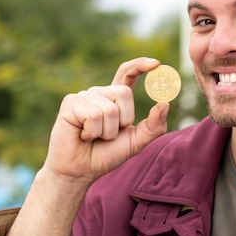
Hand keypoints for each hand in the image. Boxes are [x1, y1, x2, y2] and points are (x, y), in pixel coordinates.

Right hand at [44, 58, 169, 186]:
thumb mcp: (136, 142)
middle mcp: (100, 93)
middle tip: (107, 135)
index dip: (140, 65)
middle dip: (122, 120)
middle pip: (123, 93)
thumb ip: (153, 126)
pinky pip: (93, 115)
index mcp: (115, 99)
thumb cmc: (105, 155)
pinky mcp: (71, 103)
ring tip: (93, 137)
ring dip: (106, 131)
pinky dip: (92, 132)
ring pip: (109, 109)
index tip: (156, 64)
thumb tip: (165, 104)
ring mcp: (84, 96)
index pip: (128, 74)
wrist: (80, 171)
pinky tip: (82, 135)